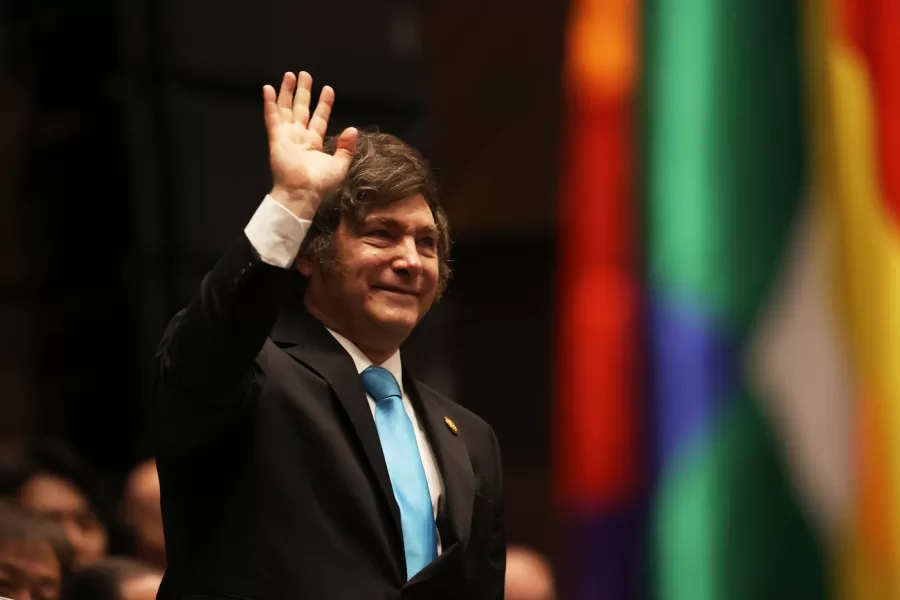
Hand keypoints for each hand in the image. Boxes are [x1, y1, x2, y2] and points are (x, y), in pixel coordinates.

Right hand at [263, 71, 357, 219]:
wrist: (302, 193)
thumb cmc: (320, 184)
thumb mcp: (339, 165)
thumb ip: (346, 148)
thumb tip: (353, 130)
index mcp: (313, 143)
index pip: (319, 118)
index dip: (324, 104)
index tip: (328, 89)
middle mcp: (299, 137)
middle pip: (301, 109)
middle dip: (303, 92)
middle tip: (305, 74)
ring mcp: (286, 136)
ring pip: (286, 109)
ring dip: (287, 92)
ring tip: (290, 74)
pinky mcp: (276, 138)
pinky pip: (272, 117)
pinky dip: (269, 102)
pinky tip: (268, 88)